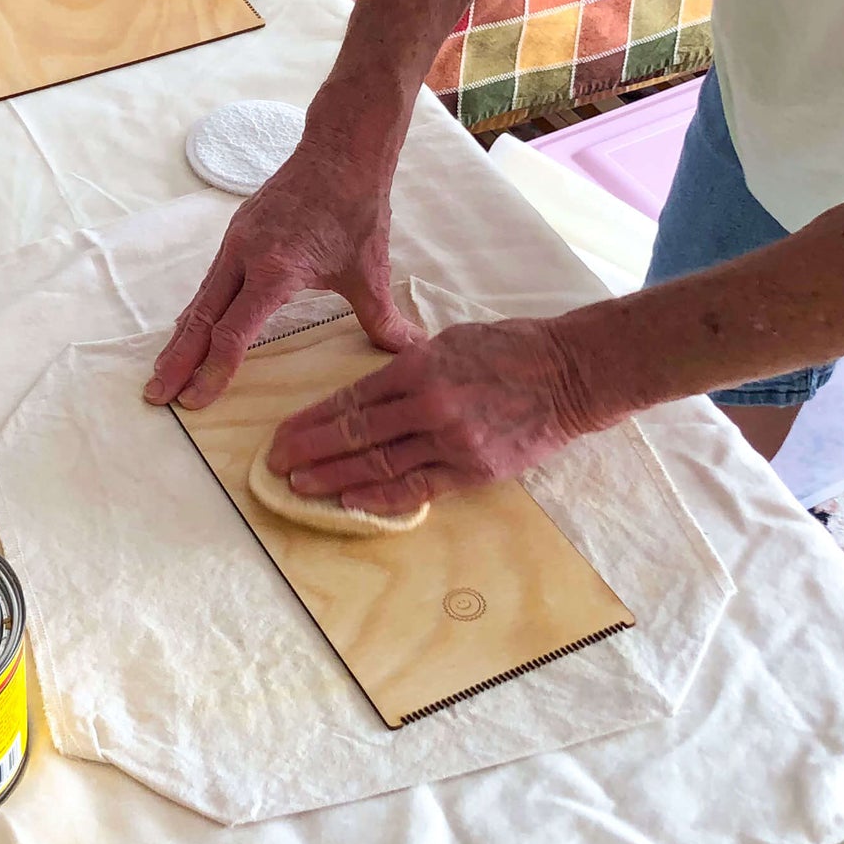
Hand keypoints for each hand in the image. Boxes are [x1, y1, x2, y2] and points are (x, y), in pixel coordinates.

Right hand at [142, 123, 417, 409]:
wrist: (340, 151)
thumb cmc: (355, 209)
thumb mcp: (370, 270)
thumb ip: (382, 317)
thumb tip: (410, 352)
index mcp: (275, 269)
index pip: (234, 331)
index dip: (214, 370)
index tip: (195, 401)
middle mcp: (245, 255)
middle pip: (201, 317)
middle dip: (178, 360)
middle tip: (155, 396)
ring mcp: (237, 241)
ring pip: (201, 298)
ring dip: (180, 337)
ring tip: (163, 371)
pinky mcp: (238, 232)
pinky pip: (210, 280)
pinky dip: (196, 310)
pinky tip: (190, 329)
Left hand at [262, 318, 600, 515]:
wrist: (569, 374)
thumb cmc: (509, 348)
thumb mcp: (449, 340)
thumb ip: (409, 366)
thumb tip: (373, 389)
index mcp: (418, 366)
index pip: (351, 398)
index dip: (312, 420)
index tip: (282, 434)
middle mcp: (429, 404)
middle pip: (356, 433)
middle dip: (310, 449)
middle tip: (274, 464)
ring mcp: (452, 440)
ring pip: (380, 464)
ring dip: (334, 478)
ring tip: (299, 486)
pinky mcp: (475, 469)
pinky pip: (419, 488)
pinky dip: (382, 497)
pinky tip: (350, 503)